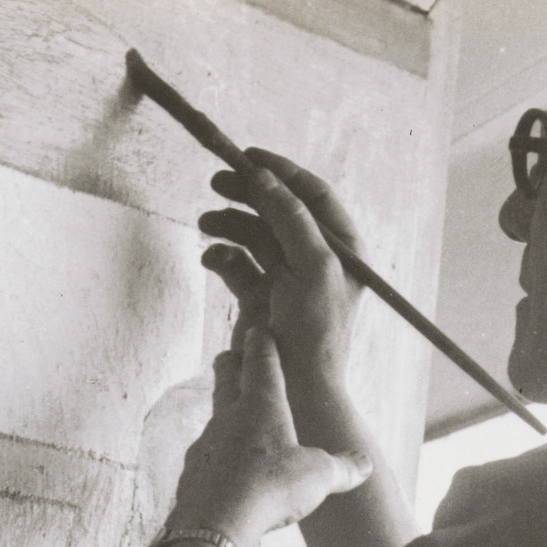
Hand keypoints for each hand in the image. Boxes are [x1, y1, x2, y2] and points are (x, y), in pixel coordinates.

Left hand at [170, 324, 369, 546]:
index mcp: (262, 405)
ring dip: (222, 419)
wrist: (216, 524)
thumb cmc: (271, 488)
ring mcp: (205, 446)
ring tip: (231, 426)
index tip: (258, 329)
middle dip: (229, 365)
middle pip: (225, 380)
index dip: (261, 342)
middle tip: (228, 357)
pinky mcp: (191, 475)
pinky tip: (222, 477)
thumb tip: (365, 465)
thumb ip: (343, 468)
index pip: (261, 361)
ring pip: (213, 422)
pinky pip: (204, 461)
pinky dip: (214, 462)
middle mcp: (228, 418)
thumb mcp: (319, 477)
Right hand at [199, 149, 365, 389]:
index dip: (283, 172)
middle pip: (277, 209)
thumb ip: (291, 217)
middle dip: (247, 194)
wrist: (295, 389)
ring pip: (252, 234)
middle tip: (217, 181)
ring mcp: (285, 278)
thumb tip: (264, 177)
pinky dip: (222, 257)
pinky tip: (211, 259)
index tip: (249, 157)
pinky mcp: (259, 298)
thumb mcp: (313, 266)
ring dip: (228, 224)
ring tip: (205, 223)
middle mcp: (314, 259)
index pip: (313, 195)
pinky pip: (237, 265)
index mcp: (341, 249)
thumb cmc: (316, 332)